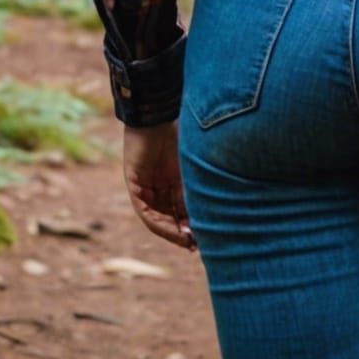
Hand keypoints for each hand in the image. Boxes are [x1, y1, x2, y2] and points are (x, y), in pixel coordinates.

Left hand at [121, 121, 196, 250]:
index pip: (183, 206)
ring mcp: (146, 184)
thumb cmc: (183, 129)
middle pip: (171, 214)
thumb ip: (201, 180)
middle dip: (184, 231)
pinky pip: (145, 210)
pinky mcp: (134, 183)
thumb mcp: (195, 162)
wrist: (159, 113)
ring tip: (187, 241)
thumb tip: (224, 203)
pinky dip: (158, 223)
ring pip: (158, 216)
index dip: (194, 222)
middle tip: (197, 245)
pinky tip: (172, 230)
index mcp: (175, 176)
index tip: (207, 236)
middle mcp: (160, 183)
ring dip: (172, 231)